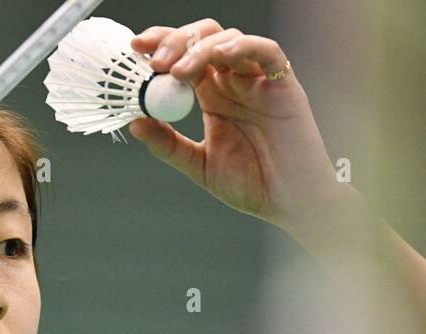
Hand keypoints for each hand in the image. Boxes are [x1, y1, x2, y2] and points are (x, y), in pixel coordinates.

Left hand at [129, 19, 351, 234]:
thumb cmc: (253, 185)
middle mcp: (234, 82)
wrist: (289, 203)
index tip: (136, 50)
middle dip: (176, 41)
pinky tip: (224, 54)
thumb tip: (136, 123)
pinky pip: (268, 51)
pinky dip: (245, 45)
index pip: (183, 56)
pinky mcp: (284, 84)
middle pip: (203, 38)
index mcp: (212, 96)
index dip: (160, 45)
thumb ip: (169, 145)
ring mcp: (258, 80)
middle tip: (156, 62)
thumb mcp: (199, 166)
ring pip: (229, 39)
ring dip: (200, 48)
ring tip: (179, 71)